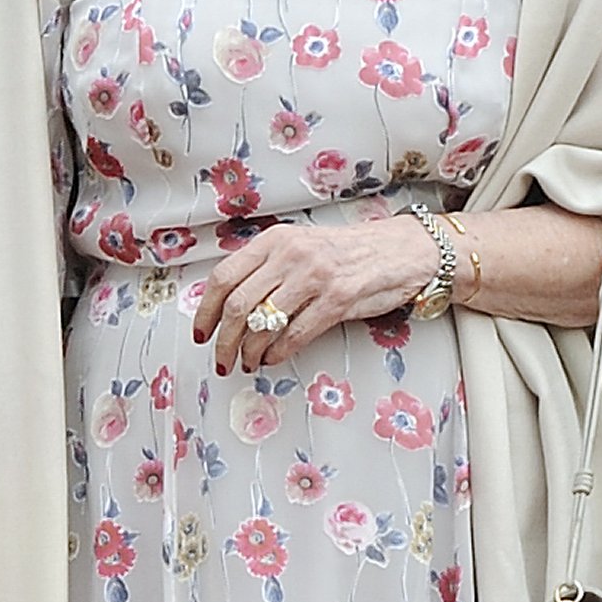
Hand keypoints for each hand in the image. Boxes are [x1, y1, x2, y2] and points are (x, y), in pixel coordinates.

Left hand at [192, 216, 438, 375]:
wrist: (399, 249)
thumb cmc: (348, 252)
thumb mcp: (300, 245)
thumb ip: (267, 267)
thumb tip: (228, 303)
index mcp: (276, 239)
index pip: (224, 276)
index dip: (206, 310)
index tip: (202, 332)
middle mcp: (291, 253)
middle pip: (239, 305)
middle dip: (224, 341)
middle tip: (222, 359)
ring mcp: (315, 276)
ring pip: (263, 323)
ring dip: (248, 352)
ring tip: (247, 363)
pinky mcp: (338, 299)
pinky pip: (294, 335)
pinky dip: (277, 353)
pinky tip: (273, 358)